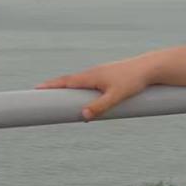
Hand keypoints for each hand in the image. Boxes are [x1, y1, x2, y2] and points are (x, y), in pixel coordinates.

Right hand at [34, 57, 150, 120]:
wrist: (149, 68)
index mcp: (90, 76)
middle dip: (54, 87)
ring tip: (54, 96)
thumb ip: (100, 106)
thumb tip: (83, 116)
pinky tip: (80, 95)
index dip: (50, 86)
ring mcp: (99, 74)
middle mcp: (92, 73)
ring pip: (78, 82)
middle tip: (39, 93)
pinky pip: (87, 83)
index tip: (35, 89)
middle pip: (68, 81)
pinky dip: (78, 88)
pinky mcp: (107, 77)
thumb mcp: (116, 96)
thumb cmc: (133, 81)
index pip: (65, 82)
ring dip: (65, 87)